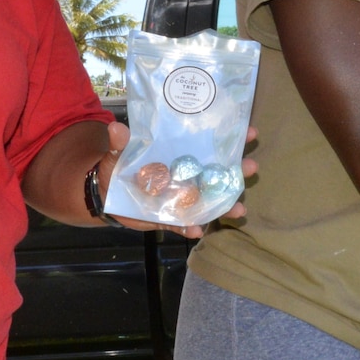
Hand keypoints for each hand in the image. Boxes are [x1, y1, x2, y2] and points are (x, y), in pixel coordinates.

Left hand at [95, 123, 259, 238]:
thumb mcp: (119, 152)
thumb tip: (117, 129)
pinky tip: (196, 230)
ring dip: (226, 205)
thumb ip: (121, 142)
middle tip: (252, 166)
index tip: (250, 132)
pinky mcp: (172, 219)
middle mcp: (189, 177)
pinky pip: (185, 225)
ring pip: (211, 202)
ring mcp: (183, 199)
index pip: (211, 145)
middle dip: (238, 170)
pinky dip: (191, 228)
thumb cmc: (119, 167)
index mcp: (182, 156)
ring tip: (239, 209)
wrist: (108, 194)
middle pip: (219, 173)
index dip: (232, 139)